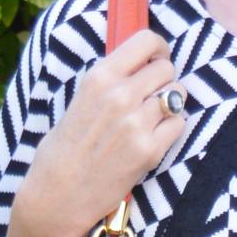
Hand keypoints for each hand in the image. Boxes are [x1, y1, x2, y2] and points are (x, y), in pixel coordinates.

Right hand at [1, 28, 191, 236]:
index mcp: (99, 77)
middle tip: (153, 95)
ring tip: (151, 119)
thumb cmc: (63, 151)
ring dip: (170, 104)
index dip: (158, 48)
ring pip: (177, 95)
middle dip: (164, 79)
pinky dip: (171, 129)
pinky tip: (153, 138)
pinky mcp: (150, 151)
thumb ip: (110, 82)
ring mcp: (137, 124)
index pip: (146, 41)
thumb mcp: (79, 101)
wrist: (57, 196)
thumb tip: (139, 66)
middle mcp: (120, 95)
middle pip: (167, 68)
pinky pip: (179, 124)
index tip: (156, 58)